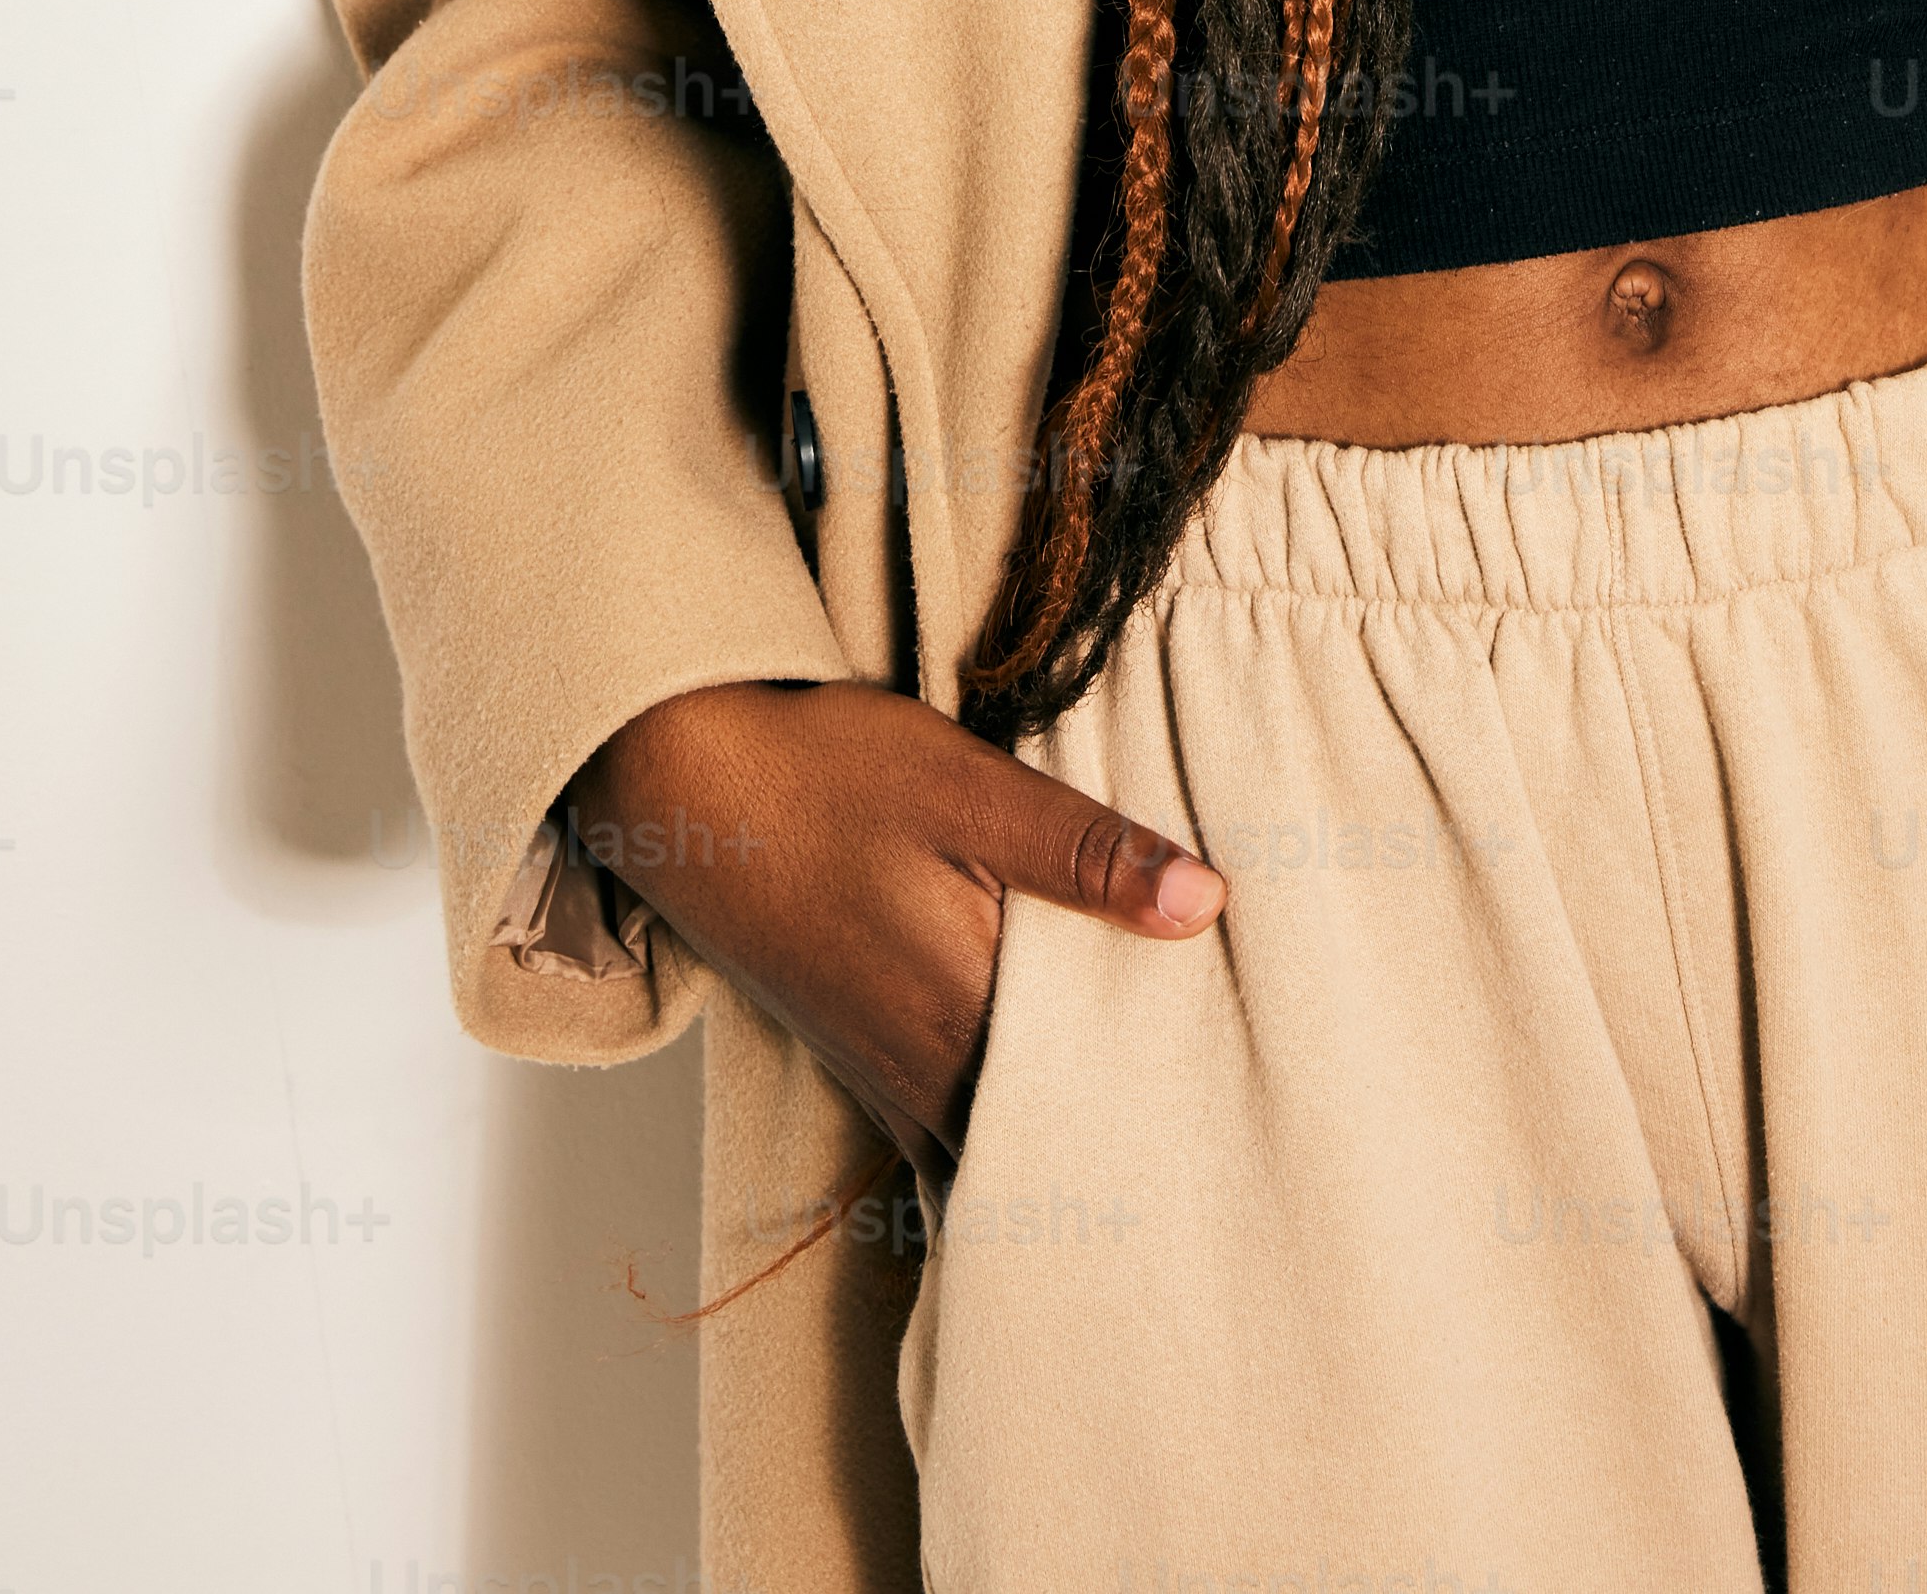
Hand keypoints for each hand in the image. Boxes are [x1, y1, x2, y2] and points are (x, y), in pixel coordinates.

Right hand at [568, 676, 1223, 1165]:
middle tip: (1225, 1151)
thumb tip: (1209, 902)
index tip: (1242, 1132)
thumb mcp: (968, 788)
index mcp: (964, 1018)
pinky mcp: (865, 1055)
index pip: (1092, 1117)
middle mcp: (926, 1075)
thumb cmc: (824, 773)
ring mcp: (888, 1076)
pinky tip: (1056, 1098)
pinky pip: (951, 1131)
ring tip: (1161, 1137)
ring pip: (998, 1150)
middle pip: (1049, 1149)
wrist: (684, 777)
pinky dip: (1008, 1130)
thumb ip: (1085, 853)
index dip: (1168, 1128)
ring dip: (1068, 1144)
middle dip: (1127, 1154)